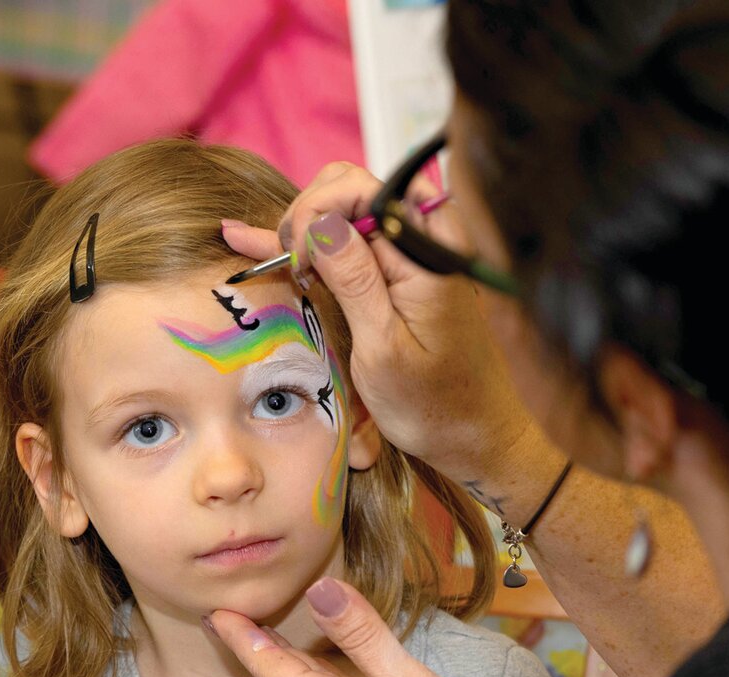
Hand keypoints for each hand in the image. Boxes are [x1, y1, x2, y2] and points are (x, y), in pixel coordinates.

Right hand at [221, 163, 533, 483]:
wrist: (475, 437)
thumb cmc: (434, 406)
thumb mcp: (384, 349)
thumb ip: (356, 280)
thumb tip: (321, 222)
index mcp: (428, 252)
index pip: (360, 189)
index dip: (316, 212)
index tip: (298, 262)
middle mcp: (424, 241)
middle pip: (351, 189)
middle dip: (309, 216)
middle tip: (292, 268)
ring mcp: (411, 256)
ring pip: (345, 212)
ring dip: (305, 229)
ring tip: (278, 262)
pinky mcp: (399, 275)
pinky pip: (352, 243)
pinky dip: (308, 244)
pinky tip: (253, 239)